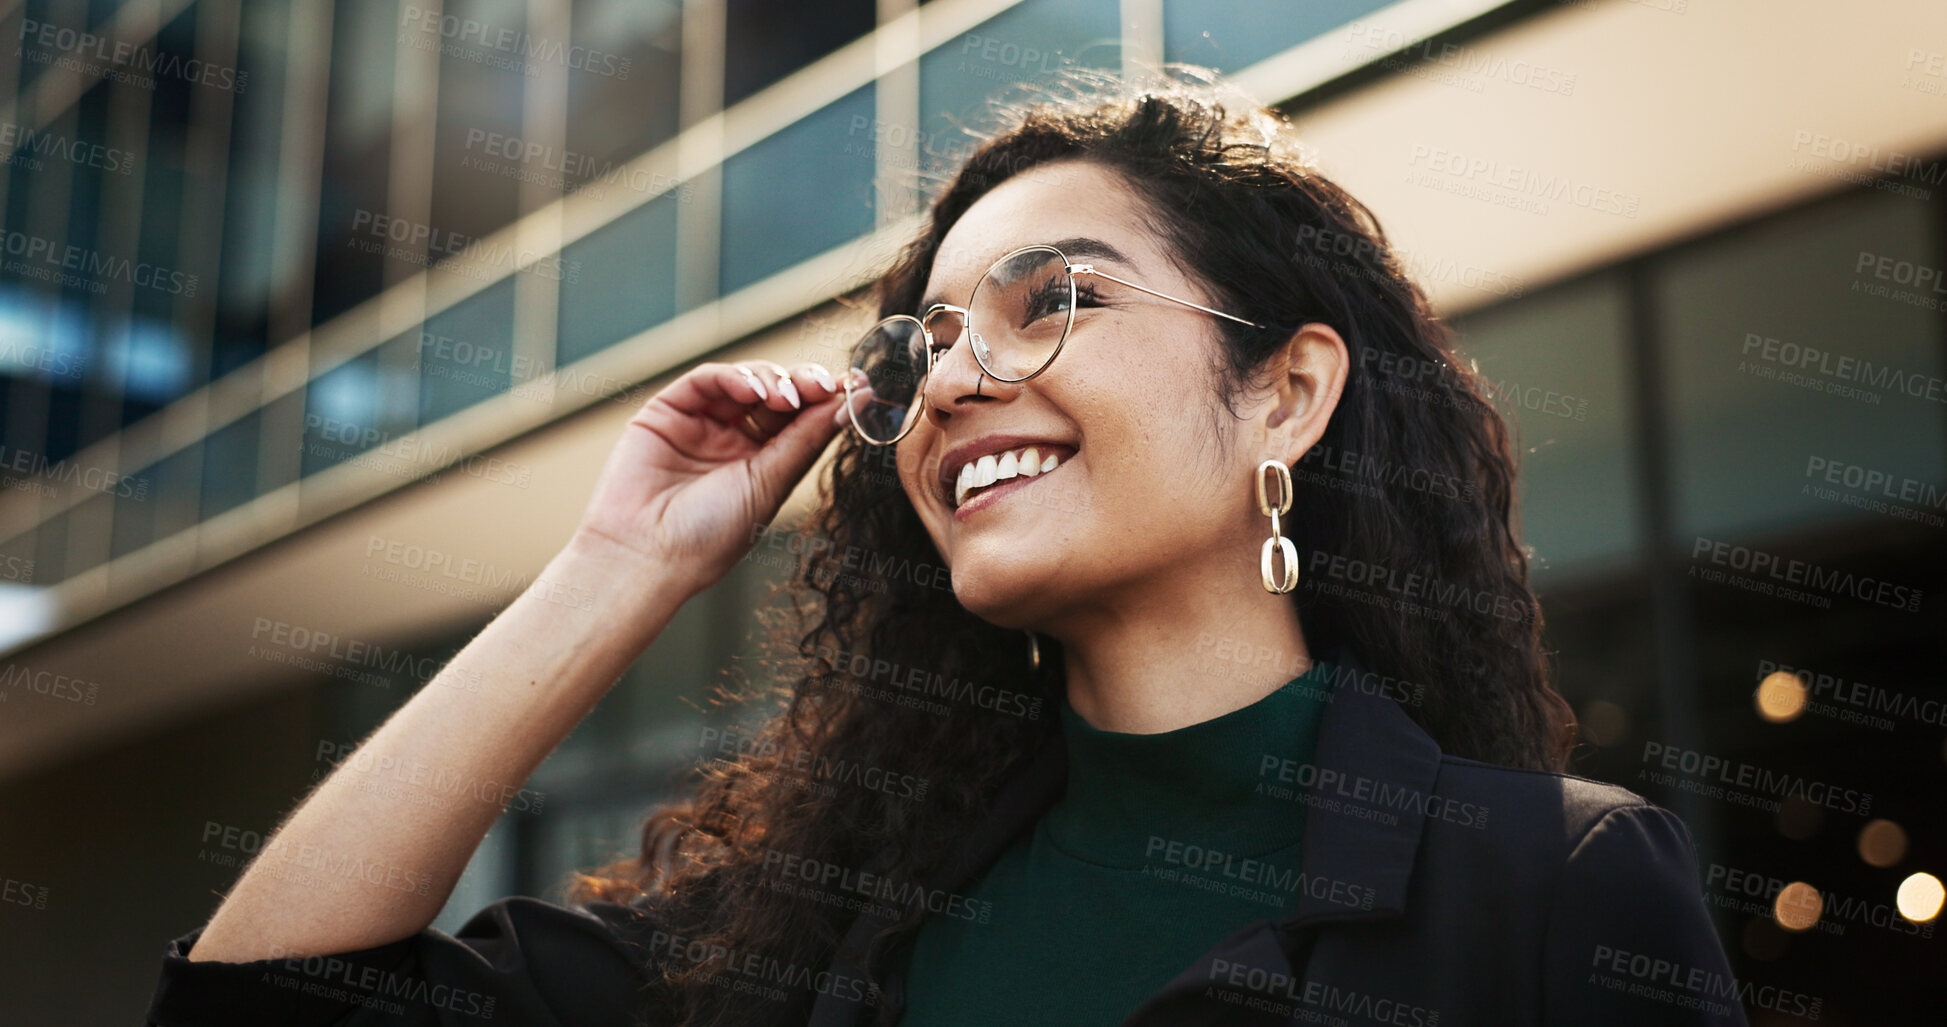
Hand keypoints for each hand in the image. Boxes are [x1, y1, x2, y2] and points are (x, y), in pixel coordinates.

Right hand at [573, 359, 852, 596]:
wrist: (645, 557)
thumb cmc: (707, 538)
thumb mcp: (769, 485)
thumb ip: (806, 440)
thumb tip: (852, 402)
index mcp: (761, 465)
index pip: (799, 420)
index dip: (825, 400)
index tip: (856, 385)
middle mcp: (732, 441)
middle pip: (776, 395)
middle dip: (804, 384)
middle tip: (824, 385)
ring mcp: (699, 424)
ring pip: (745, 381)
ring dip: (772, 379)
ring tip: (788, 396)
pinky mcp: (666, 412)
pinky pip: (705, 380)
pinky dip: (733, 377)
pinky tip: (753, 391)